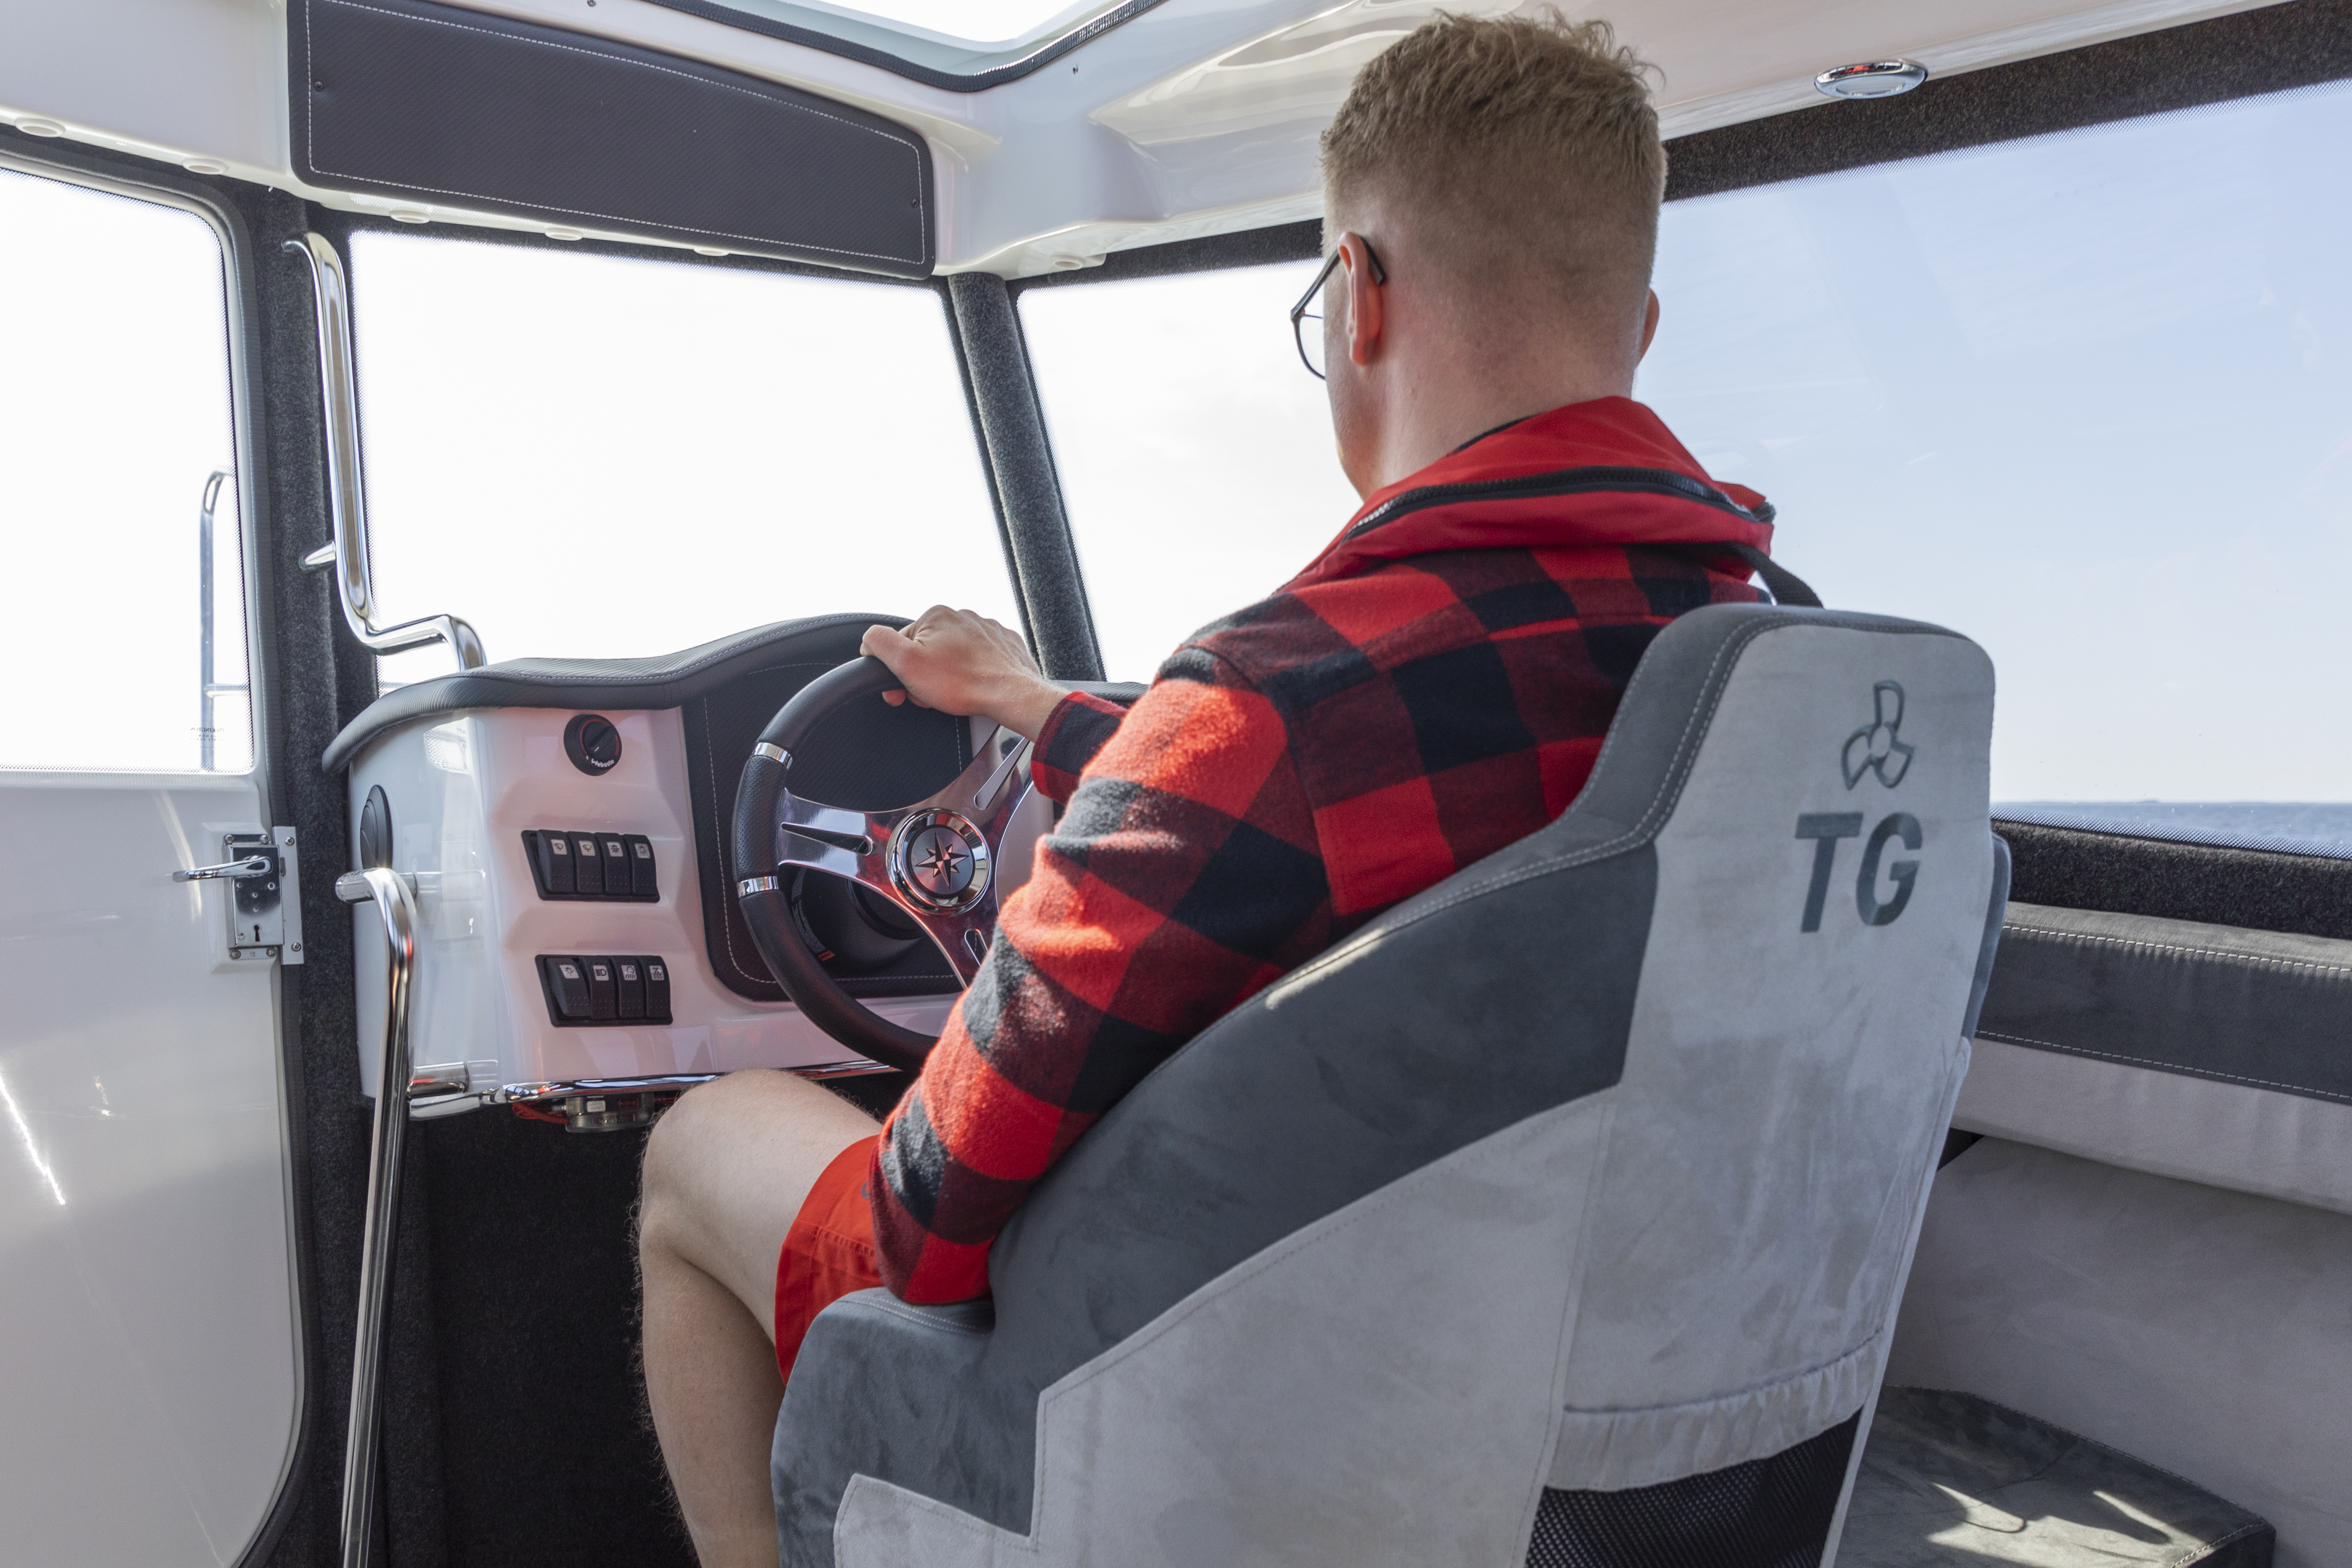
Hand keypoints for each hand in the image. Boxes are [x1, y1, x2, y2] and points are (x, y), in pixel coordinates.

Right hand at [861, 607, 1066, 740]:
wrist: (1011, 695)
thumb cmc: (962, 683)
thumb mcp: (906, 663)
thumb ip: (879, 643)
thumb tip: (869, 639)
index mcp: (936, 615)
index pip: (902, 644)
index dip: (899, 672)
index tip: (906, 691)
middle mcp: (963, 616)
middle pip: (928, 650)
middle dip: (924, 676)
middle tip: (932, 695)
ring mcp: (987, 630)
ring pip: (954, 656)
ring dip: (948, 676)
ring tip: (955, 693)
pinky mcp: (1004, 646)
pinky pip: (980, 660)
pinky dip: (973, 674)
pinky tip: (974, 687)